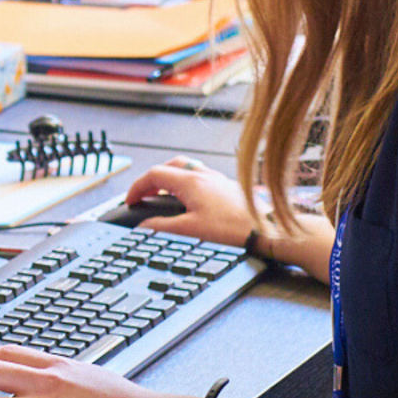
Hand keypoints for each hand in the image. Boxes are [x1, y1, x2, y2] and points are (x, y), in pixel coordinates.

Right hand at [120, 157, 253, 246]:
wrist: (266, 228)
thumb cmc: (234, 227)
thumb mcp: (191, 230)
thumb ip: (162, 226)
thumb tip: (144, 226)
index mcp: (191, 182)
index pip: (154, 175)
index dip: (137, 187)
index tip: (130, 200)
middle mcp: (204, 175)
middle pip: (169, 166)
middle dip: (153, 179)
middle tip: (145, 195)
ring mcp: (216, 179)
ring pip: (186, 170)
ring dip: (170, 179)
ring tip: (164, 196)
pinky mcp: (227, 187)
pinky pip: (200, 177)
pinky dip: (187, 184)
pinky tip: (191, 200)